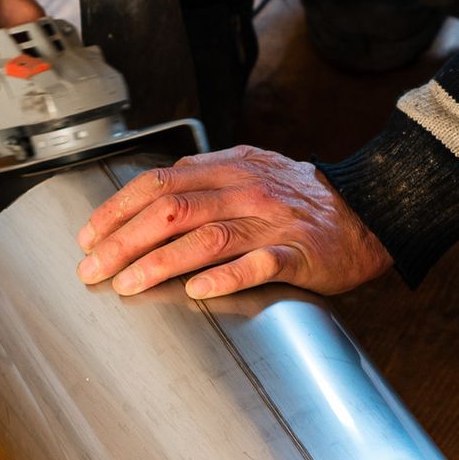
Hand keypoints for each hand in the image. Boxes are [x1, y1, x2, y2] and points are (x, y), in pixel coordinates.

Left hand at [76, 146, 393, 298]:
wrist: (369, 212)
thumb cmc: (303, 200)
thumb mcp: (251, 172)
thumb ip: (205, 179)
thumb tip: (149, 195)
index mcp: (229, 168)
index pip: (158, 183)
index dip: (117, 210)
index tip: (89, 237)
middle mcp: (246, 190)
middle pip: (171, 211)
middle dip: (123, 241)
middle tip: (92, 269)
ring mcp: (272, 222)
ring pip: (205, 238)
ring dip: (159, 262)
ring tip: (127, 284)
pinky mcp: (298, 254)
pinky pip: (258, 264)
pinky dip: (225, 278)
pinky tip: (197, 291)